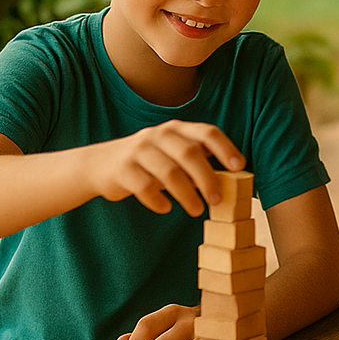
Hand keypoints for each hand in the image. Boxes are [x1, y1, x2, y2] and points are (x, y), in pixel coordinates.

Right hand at [89, 121, 244, 216]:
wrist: (99, 165)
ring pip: (169, 172)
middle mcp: (157, 135)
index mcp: (176, 129)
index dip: (225, 148)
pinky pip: (144, 187)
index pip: (206, 132)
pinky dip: (158, 200)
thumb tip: (230, 177)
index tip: (239, 167)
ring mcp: (138, 150)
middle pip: (189, 154)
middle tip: (217, 200)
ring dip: (186, 194)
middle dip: (207, 178)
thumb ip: (196, 159)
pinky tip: (165, 208)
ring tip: (196, 211)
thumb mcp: (171, 153)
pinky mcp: (122, 169)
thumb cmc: (147, 161)